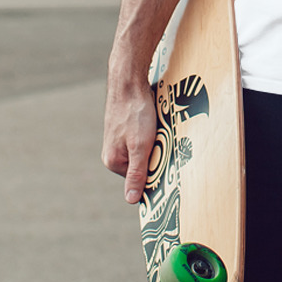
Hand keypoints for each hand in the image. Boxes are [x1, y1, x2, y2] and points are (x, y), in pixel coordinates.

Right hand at [102, 77, 156, 204]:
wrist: (129, 81)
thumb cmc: (134, 112)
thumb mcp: (140, 146)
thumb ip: (137, 173)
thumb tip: (131, 200)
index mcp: (114, 161)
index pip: (140, 179)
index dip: (155, 171)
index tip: (167, 164)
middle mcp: (114, 152)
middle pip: (143, 163)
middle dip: (156, 153)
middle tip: (163, 139)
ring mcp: (120, 139)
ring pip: (146, 148)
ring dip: (157, 141)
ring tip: (159, 128)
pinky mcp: (127, 127)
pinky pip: (145, 135)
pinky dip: (154, 130)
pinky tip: (156, 120)